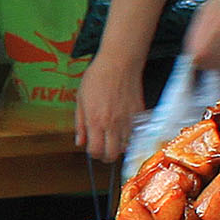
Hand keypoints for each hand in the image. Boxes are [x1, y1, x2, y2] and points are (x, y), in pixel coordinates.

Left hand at [75, 49, 142, 163]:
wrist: (119, 62)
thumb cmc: (98, 77)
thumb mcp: (80, 99)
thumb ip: (80, 123)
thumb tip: (80, 142)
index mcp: (95, 121)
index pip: (95, 151)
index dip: (92, 154)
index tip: (92, 149)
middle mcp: (112, 124)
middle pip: (112, 155)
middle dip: (106, 156)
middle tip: (103, 149)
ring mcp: (128, 120)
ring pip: (125, 147)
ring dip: (118, 146)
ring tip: (113, 138)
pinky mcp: (139, 114)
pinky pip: (136, 134)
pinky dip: (130, 136)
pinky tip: (124, 129)